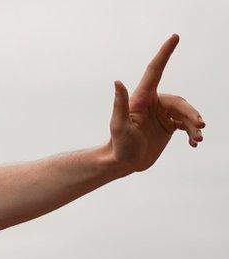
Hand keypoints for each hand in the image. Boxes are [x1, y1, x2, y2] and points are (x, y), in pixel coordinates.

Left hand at [108, 35, 204, 173]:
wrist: (123, 163)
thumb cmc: (118, 144)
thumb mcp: (118, 125)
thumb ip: (120, 104)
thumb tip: (117, 82)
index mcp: (142, 98)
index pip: (155, 70)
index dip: (165, 53)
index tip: (175, 36)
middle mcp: (154, 103)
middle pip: (179, 102)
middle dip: (191, 113)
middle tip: (200, 125)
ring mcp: (162, 115)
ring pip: (186, 114)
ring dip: (194, 125)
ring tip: (198, 138)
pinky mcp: (168, 126)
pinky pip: (186, 125)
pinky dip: (192, 132)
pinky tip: (194, 143)